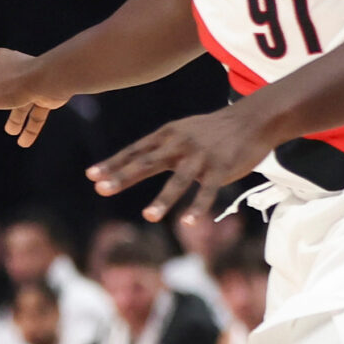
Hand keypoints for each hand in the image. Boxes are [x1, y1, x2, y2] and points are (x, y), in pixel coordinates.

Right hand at [0, 49, 68, 146]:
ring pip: (21, 102)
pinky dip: (30, 128)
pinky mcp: (47, 94)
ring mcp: (33, 82)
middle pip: (1, 84)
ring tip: (11, 131)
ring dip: (16, 118)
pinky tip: (24, 142)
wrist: (52, 80)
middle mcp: (15, 69)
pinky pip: (36, 114)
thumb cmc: (15, 82)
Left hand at [87, 102, 272, 225]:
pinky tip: (188, 223)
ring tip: (148, 217)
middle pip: (146, 163)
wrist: (252, 119)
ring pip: (178, 181)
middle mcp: (179, 145)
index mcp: (167, 136)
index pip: (134, 151)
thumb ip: (159, 147)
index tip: (91, 175)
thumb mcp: (181, 131)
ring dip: (163, 200)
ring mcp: (201, 157)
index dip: (113, 164)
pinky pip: (208, 191)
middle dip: (123, 177)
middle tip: (101, 190)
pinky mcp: (221, 168)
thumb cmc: (211, 130)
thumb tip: (131, 161)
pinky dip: (198, 208)